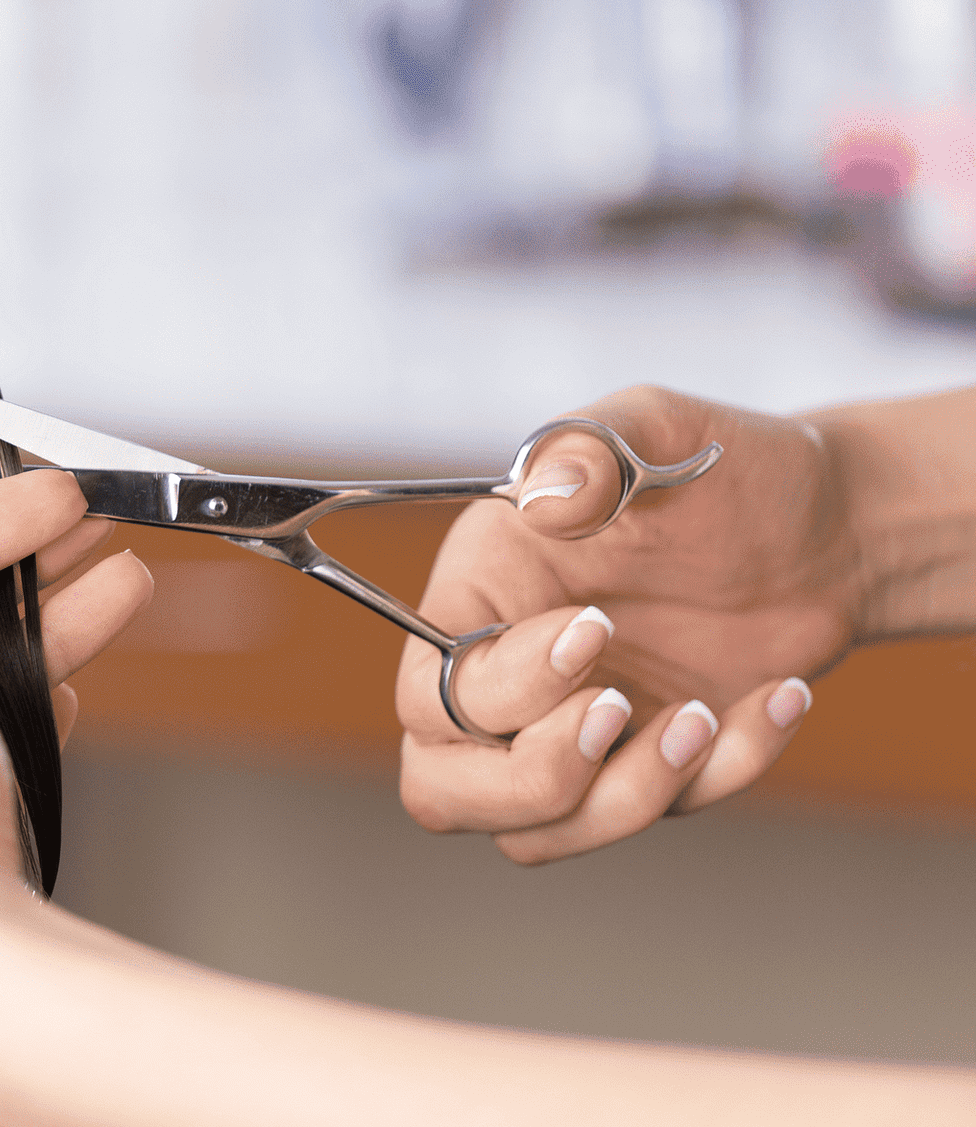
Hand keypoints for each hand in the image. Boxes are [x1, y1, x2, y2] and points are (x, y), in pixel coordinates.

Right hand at [395, 386, 858, 863]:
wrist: (829, 527)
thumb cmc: (724, 467)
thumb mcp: (657, 425)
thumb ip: (592, 446)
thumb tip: (546, 490)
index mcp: (479, 592)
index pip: (429, 688)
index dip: (501, 685)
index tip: (598, 627)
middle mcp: (503, 676)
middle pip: (441, 789)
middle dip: (532, 779)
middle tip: (618, 711)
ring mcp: (569, 733)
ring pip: (535, 834)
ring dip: (624, 798)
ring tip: (704, 716)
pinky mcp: (641, 768)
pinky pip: (655, 816)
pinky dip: (723, 774)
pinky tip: (777, 699)